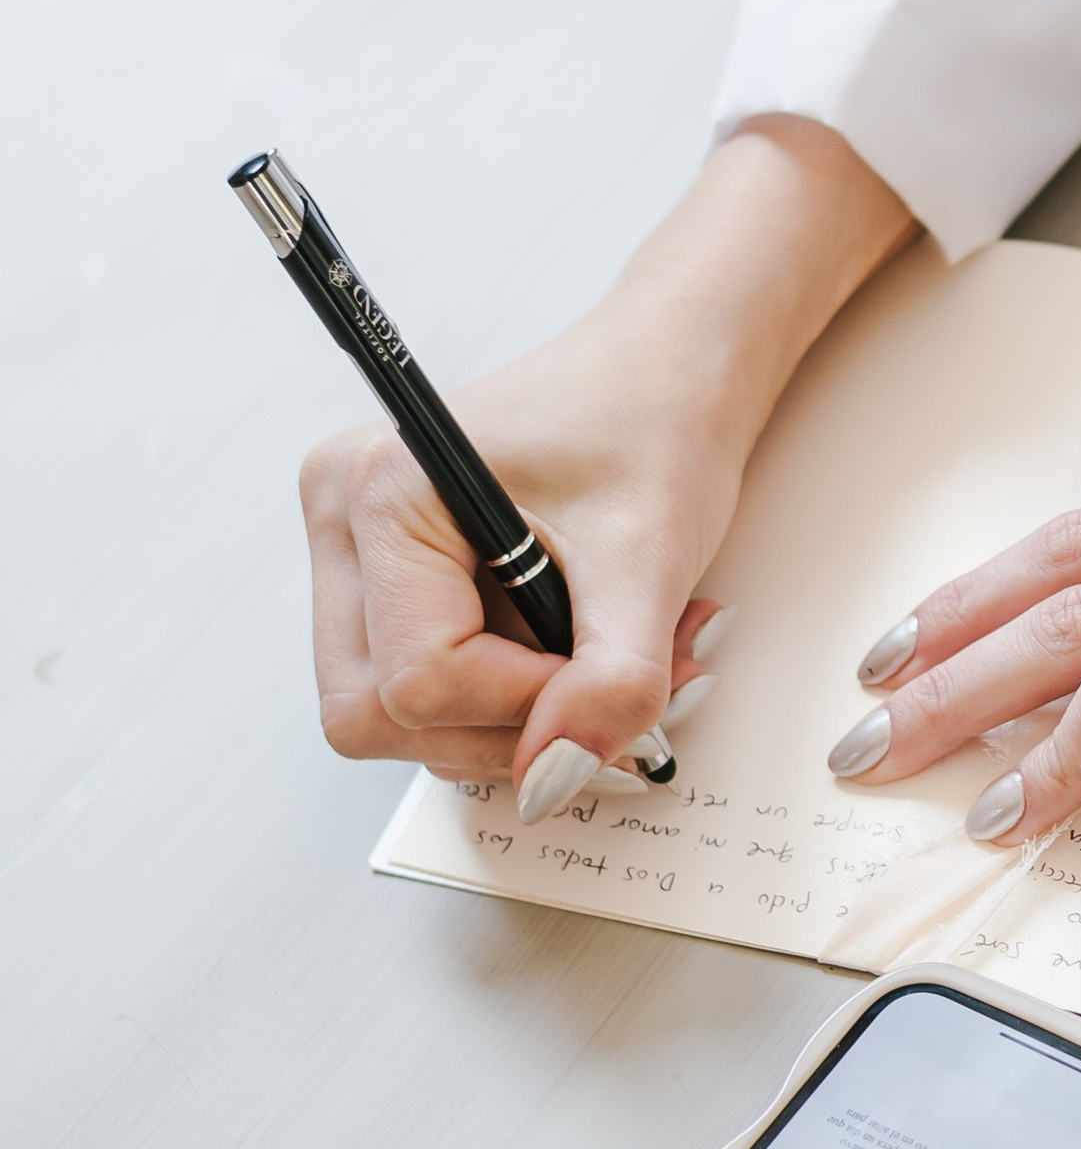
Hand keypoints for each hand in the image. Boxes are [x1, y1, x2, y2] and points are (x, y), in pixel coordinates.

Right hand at [297, 118, 910, 815]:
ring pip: (395, 715)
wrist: (670, 369)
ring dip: (512, 717)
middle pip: (376, 713)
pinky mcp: (389, 578)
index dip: (524, 707)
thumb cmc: (654, 425)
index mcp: (381, 493)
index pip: (418, 679)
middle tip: (607, 687)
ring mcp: (355, 553)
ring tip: (605, 655)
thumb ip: (610, 682)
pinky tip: (572, 646)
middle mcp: (342, 522)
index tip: (609, 680)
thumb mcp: (649, 560)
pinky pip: (422, 685)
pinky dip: (505, 694)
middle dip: (505, 726)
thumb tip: (553, 778)